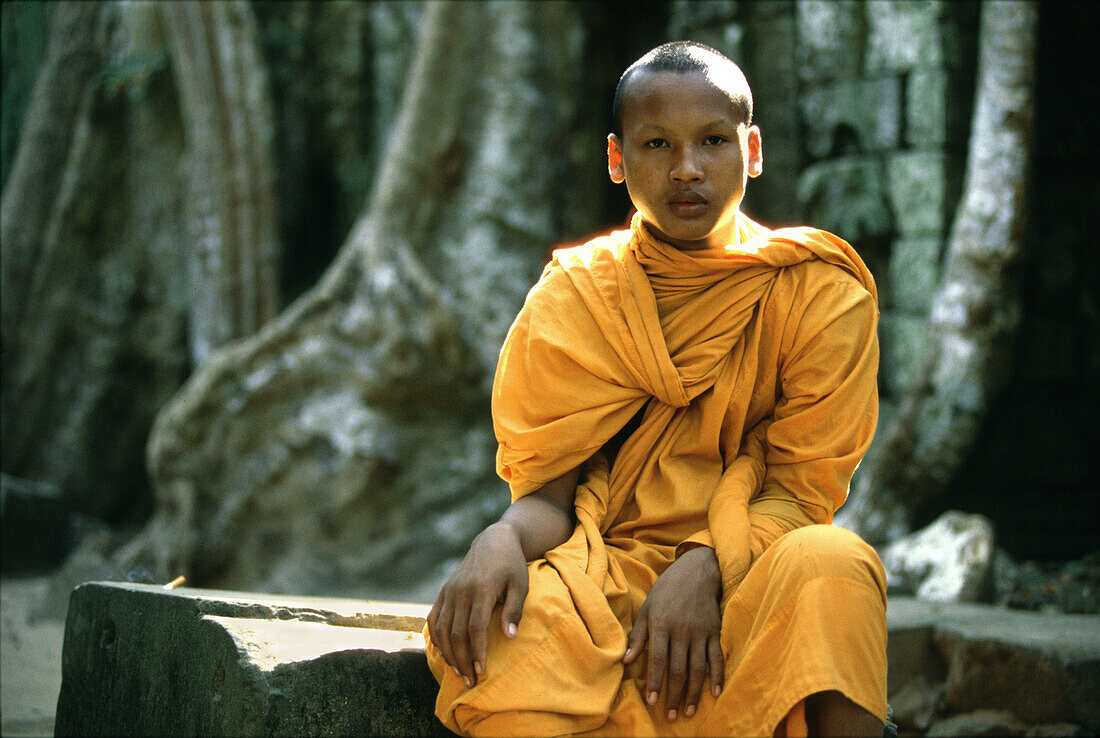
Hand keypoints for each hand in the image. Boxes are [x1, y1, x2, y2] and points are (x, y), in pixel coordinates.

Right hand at [426, 521, 528, 687]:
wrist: (493, 541)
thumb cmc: (511, 566)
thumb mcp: (520, 585)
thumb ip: (514, 610)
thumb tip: (509, 638)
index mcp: (481, 588)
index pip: (475, 628)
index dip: (477, 651)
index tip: (482, 671)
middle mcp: (461, 590)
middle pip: (456, 633)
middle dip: (462, 660)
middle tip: (471, 681)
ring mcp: (449, 591)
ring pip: (442, 629)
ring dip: (448, 654)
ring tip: (459, 672)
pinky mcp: (443, 591)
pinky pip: (434, 619)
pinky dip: (436, 639)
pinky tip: (445, 654)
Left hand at [622, 545, 722, 720]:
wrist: (698, 570)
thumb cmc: (667, 589)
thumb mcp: (648, 607)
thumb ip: (638, 636)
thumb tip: (626, 661)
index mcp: (662, 623)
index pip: (657, 659)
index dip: (654, 681)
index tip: (652, 701)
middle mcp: (682, 630)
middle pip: (679, 669)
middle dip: (674, 695)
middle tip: (671, 716)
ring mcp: (701, 632)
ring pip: (698, 668)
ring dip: (694, 693)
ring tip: (689, 712)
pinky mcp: (714, 631)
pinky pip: (717, 658)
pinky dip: (717, 676)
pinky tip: (715, 693)